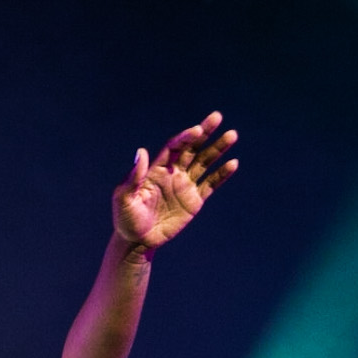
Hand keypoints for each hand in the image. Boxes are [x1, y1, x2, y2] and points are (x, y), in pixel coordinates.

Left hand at [113, 110, 237, 249]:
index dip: (185, 137)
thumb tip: (141, 152)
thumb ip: (133, 177)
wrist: (137, 241)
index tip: (197, 130)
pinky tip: (233, 164)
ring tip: (232, 135)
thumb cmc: (126, 219)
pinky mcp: (194, 201)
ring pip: (205, 162)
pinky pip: (210, 184)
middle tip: (217, 116)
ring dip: (218, 149)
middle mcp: (174, 173)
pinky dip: (221, 174)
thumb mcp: (124, 198)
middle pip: (192, 148)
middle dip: (205, 133)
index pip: (174, 147)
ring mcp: (185, 185)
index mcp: (157, 169)